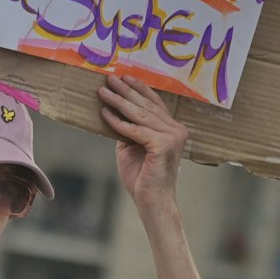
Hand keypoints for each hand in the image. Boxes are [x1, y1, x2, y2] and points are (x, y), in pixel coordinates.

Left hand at [98, 75, 186, 206]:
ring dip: (118, 101)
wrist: (153, 202)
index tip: (124, 76)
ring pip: (140, 115)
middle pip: (147, 105)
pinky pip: (135, 130)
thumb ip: (130, 129)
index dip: (139, 88)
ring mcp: (172, 137)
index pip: (155, 103)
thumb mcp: (133, 147)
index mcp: (172, 129)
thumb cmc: (142, 178)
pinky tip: (104, 114)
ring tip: (103, 91)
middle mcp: (176, 130)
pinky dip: (118, 122)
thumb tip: (113, 111)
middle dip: (126, 90)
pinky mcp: (163, 145)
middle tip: (109, 78)